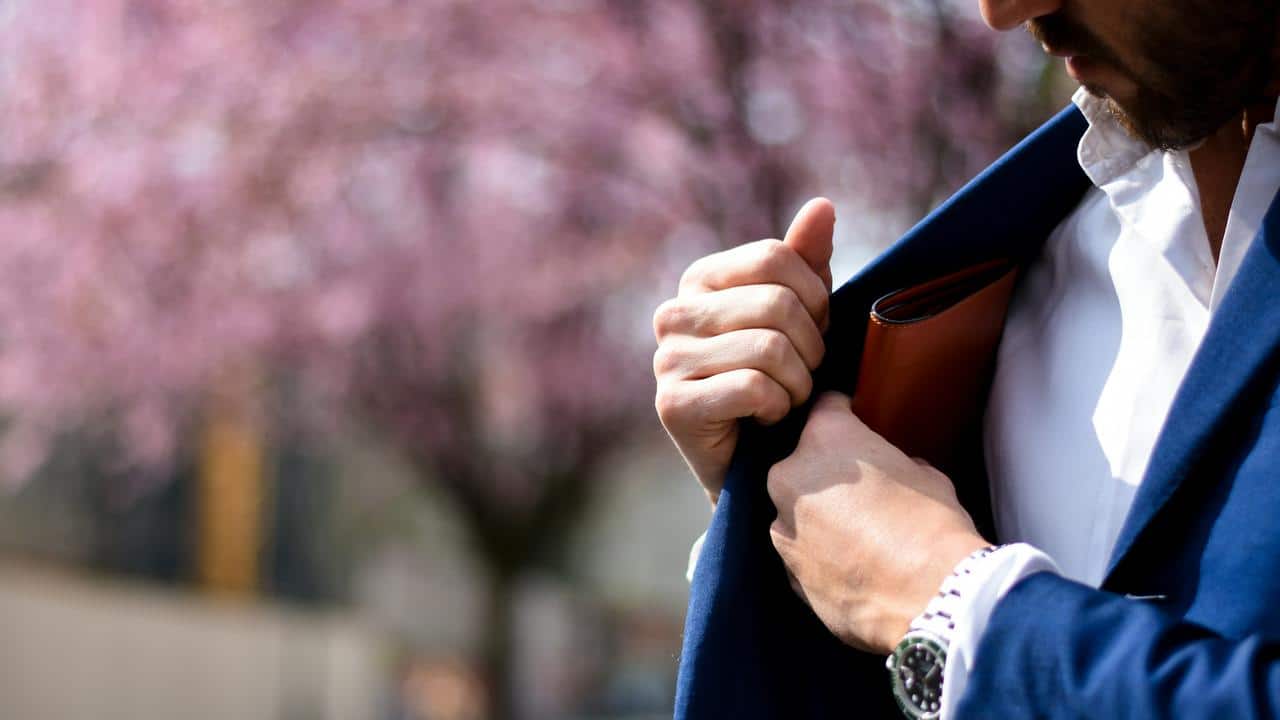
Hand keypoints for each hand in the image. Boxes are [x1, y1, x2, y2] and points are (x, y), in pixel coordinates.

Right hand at [654, 198, 834, 506]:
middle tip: (803, 375)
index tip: (815, 331)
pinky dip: (776, 409)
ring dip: (798, 384)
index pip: (775, 257)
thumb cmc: (779, 380)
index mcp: (700, 279)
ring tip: (786, 399)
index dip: (815, 296)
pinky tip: (764, 420)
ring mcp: (667, 359)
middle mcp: (673, 313)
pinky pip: (752, 388)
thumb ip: (806, 261)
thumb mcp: (800, 315)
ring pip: (770, 348)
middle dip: (812, 347)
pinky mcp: (671, 405)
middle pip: (776, 303)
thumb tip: (823, 206)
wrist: (754, 463)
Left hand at [767, 392, 989, 653]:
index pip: (825, 407)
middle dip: (824, 473)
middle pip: (801, 463)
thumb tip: (896, 470)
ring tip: (857, 536)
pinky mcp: (785, 571)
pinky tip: (851, 567)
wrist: (930, 596)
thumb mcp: (925, 475)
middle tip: (860, 491)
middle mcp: (790, 476)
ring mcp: (782, 526)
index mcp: (825, 438)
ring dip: (817, 518)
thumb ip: (895, 463)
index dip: (843, 414)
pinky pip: (800, 552)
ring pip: (794, 510)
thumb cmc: (933, 525)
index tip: (853, 422)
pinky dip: (818, 556)